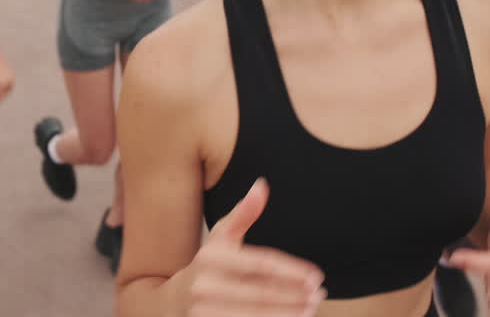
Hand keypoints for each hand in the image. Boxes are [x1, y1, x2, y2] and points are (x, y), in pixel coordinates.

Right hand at [180, 179, 324, 315]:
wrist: (170, 303)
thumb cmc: (205, 267)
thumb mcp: (220, 238)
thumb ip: (243, 214)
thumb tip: (262, 185)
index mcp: (211, 257)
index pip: (259, 264)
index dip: (291, 270)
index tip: (315, 275)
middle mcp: (204, 285)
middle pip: (260, 293)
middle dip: (295, 295)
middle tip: (319, 293)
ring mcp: (203, 312)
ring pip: (255, 316)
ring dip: (289, 313)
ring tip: (311, 308)